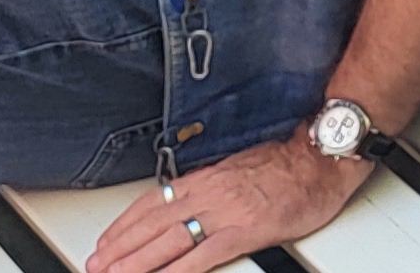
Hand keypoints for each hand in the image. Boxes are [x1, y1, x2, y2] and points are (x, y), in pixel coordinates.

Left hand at [88, 141, 367, 272]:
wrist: (322, 158)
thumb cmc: (291, 162)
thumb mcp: (239, 165)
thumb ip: (212, 183)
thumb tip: (189, 198)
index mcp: (206, 176)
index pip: (152, 202)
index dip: (124, 224)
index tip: (106, 239)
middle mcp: (209, 193)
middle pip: (152, 224)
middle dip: (120, 247)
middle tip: (97, 264)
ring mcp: (225, 213)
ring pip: (169, 240)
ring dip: (137, 261)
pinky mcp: (246, 231)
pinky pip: (203, 256)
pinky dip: (179, 270)